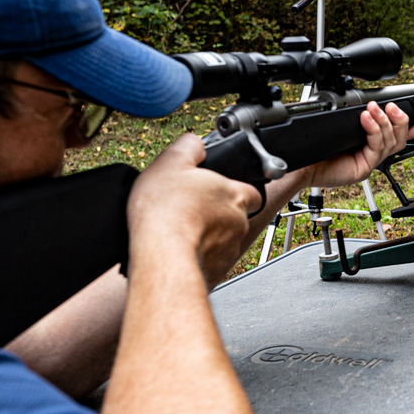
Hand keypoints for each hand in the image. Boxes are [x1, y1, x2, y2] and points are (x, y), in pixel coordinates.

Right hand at [127, 133, 262, 283]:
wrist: (161, 256)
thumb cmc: (166, 211)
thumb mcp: (172, 161)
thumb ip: (190, 146)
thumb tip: (196, 143)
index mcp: (235, 194)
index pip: (252, 189)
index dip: (235, 188)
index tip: (219, 189)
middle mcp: (239, 222)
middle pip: (235, 214)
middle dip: (217, 212)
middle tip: (192, 209)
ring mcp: (230, 249)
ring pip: (224, 238)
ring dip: (208, 234)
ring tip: (182, 229)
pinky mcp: (218, 270)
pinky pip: (212, 260)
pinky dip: (199, 254)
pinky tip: (179, 247)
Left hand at [299, 102, 413, 188]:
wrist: (300, 163)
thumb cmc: (314, 146)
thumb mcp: (339, 124)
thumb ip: (356, 117)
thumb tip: (368, 104)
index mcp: (367, 146)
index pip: (394, 138)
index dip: (408, 130)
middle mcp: (370, 156)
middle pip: (398, 140)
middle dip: (400, 120)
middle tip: (391, 107)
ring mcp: (368, 163)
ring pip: (391, 143)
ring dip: (384, 122)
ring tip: (373, 109)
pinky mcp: (362, 169)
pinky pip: (377, 149)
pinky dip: (374, 131)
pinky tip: (366, 119)